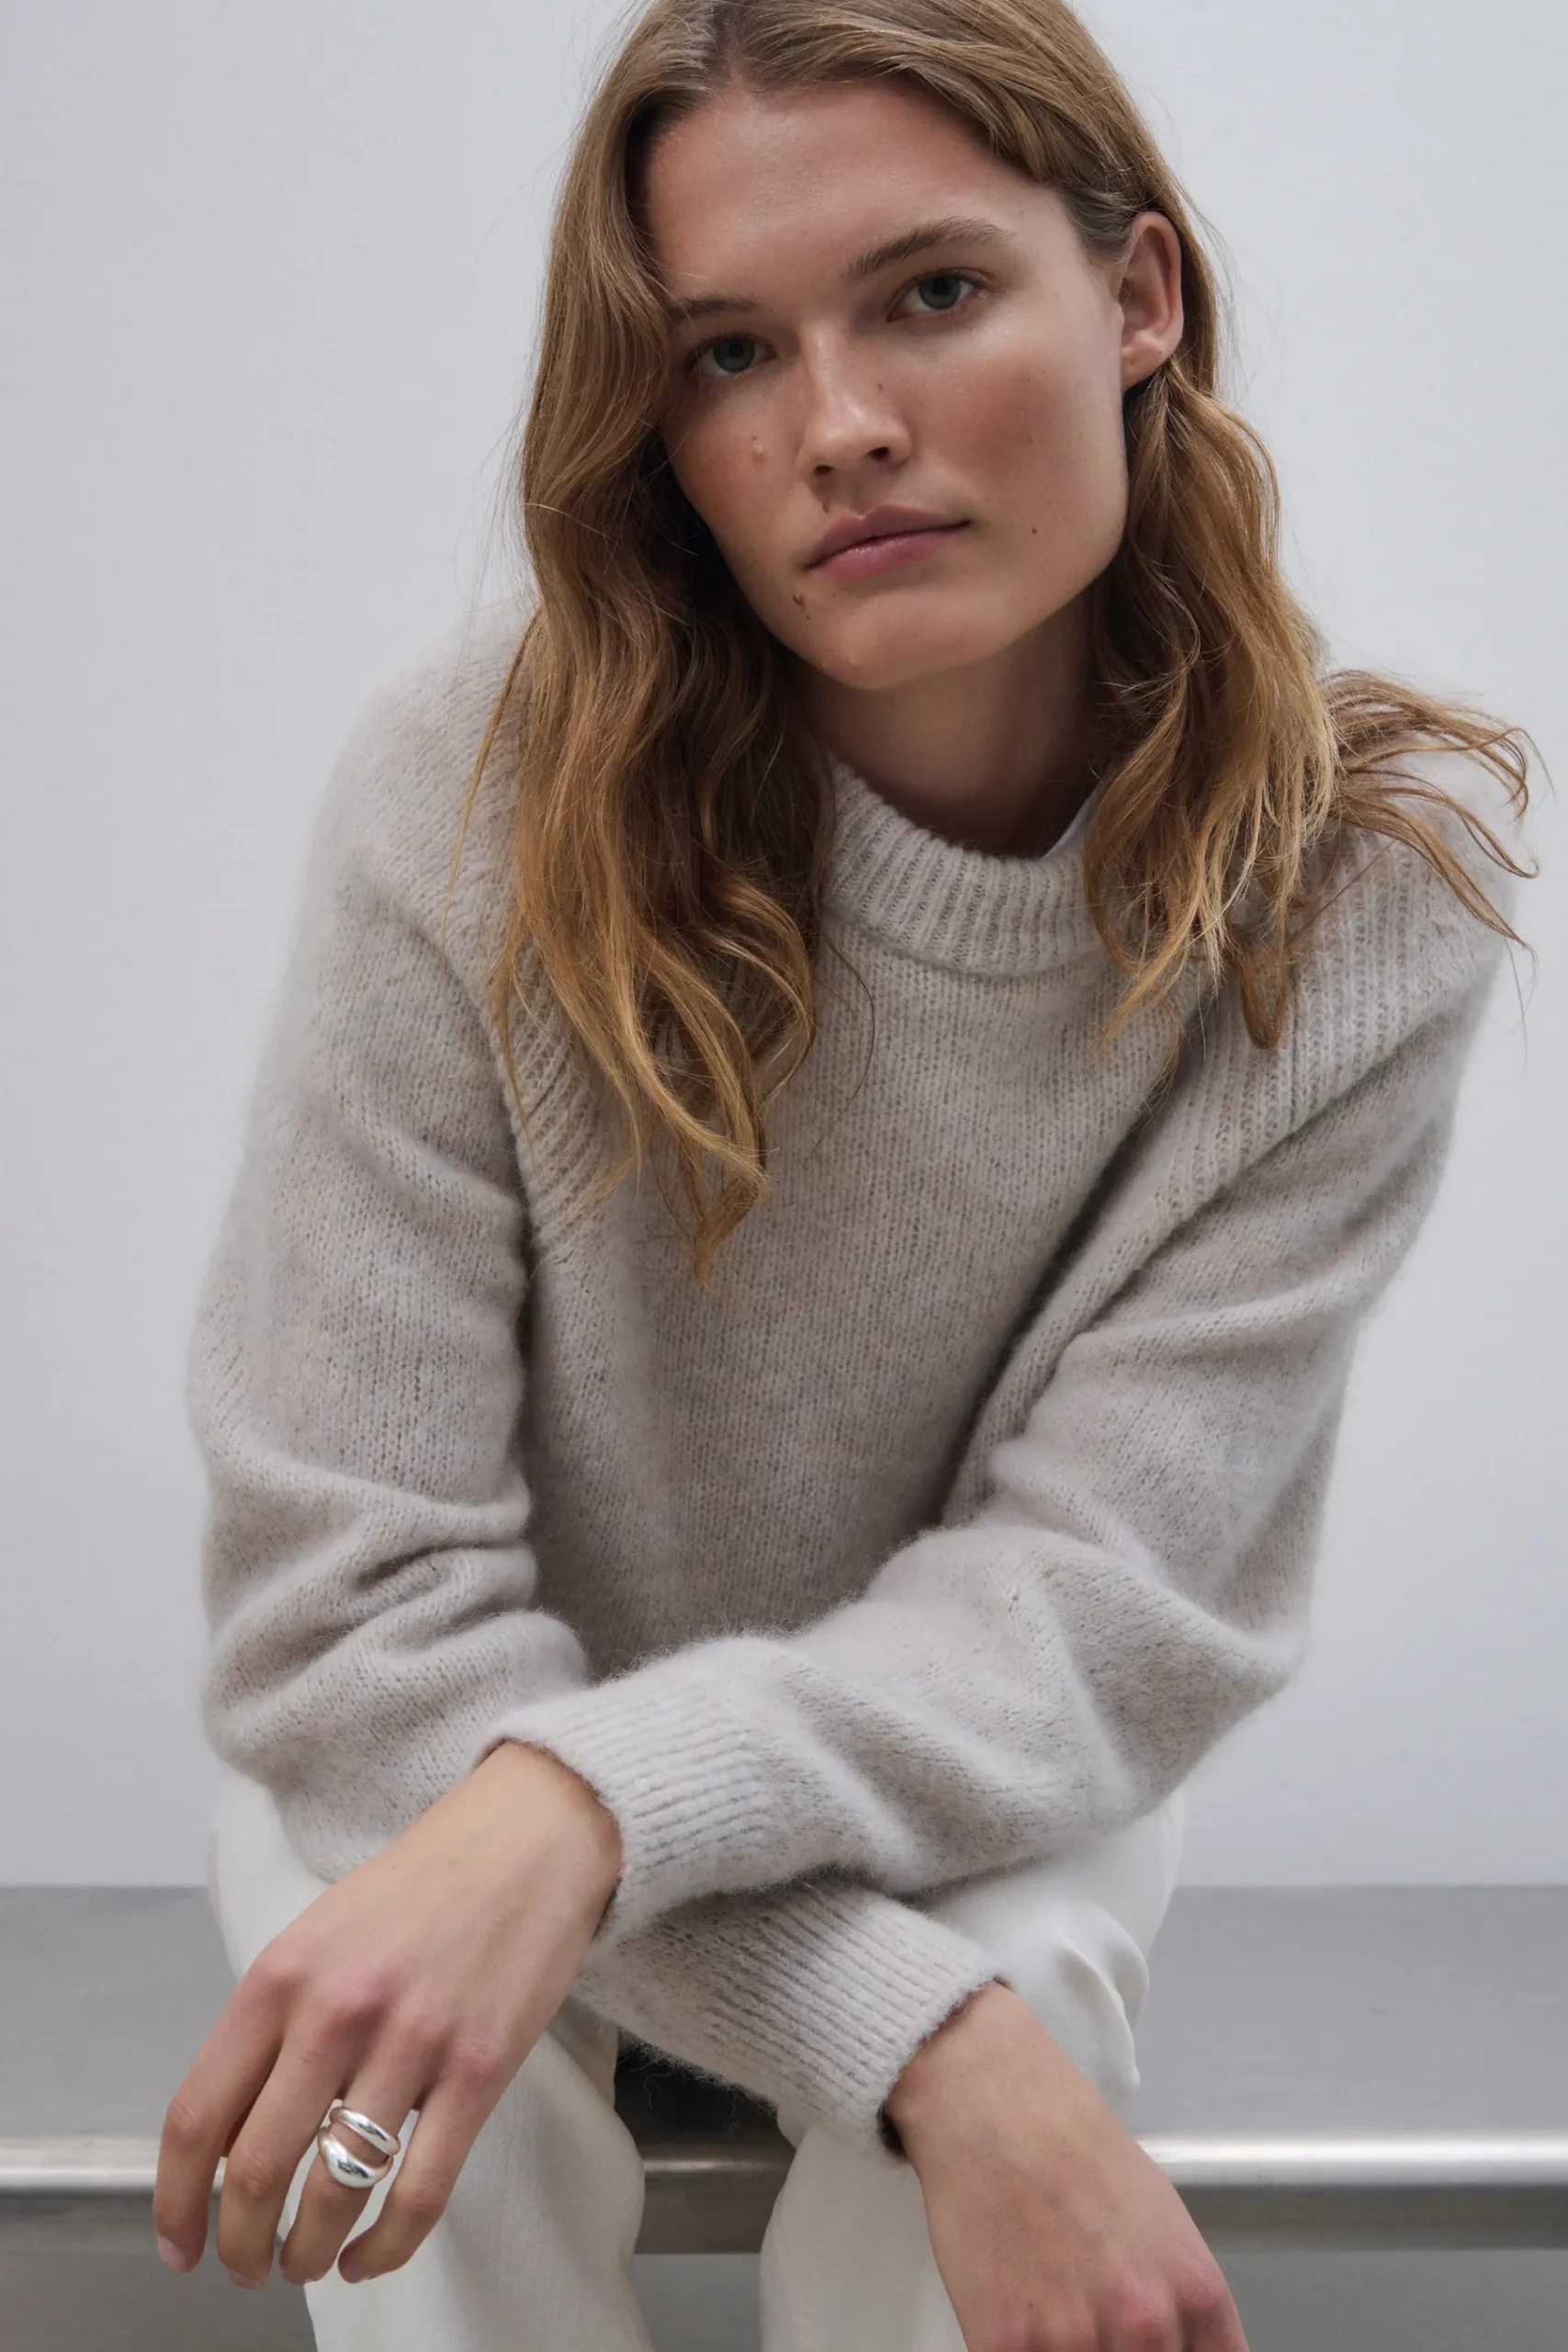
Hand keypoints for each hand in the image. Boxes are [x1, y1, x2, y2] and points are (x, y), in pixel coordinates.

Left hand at [154, 1741, 621, 2289]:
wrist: (526, 1839)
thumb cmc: (420, 1889)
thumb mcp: (319, 1936)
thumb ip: (273, 2026)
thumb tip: (231, 2139)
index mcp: (281, 1974)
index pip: (197, 2114)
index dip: (175, 2200)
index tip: (177, 2243)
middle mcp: (336, 2009)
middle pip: (256, 2168)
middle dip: (239, 2243)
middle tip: (244, 2266)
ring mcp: (412, 2041)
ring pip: (334, 2191)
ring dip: (306, 2252)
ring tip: (303, 2263)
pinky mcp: (480, 2068)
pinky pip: (421, 2190)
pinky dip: (386, 2247)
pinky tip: (368, 2257)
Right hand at [885, 1981, 1247, 2351]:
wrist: (991, 2103)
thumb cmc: (1068, 2141)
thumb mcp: (1160, 2216)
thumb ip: (1178, 2298)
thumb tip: (1178, 2343)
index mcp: (1195, 2292)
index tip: (1159, 2349)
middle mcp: (1146, 2325)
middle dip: (1117, 2350)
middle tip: (1089, 2311)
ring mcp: (1077, 2342)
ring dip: (1064, 2348)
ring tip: (1048, 2299)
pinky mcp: (1009, 2347)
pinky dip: (1019, 2348)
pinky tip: (1013, 2307)